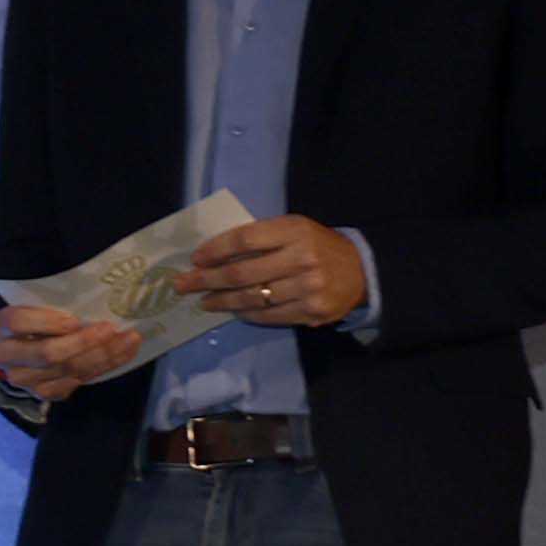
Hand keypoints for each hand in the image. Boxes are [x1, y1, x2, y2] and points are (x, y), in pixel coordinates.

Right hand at [0, 305, 144, 402]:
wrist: (23, 350)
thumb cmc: (35, 319)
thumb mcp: (34, 304)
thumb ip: (51, 305)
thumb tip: (92, 305)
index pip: (18, 322)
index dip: (46, 322)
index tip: (73, 319)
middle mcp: (6, 356)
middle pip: (47, 353)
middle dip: (83, 342)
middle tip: (111, 329)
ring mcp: (24, 379)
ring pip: (67, 369)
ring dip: (103, 355)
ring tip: (129, 339)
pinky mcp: (43, 393)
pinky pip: (76, 382)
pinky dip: (104, 368)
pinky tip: (123, 354)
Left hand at [183, 215, 364, 332]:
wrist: (363, 271)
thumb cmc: (318, 247)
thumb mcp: (295, 230)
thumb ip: (262, 238)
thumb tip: (213, 254)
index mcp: (295, 230)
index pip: (244, 239)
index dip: (215, 249)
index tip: (195, 259)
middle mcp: (302, 258)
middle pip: (241, 272)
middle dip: (205, 280)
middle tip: (182, 285)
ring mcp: (308, 287)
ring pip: (251, 298)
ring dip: (221, 301)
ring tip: (203, 301)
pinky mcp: (311, 311)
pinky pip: (268, 315)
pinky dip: (245, 313)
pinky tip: (232, 310)